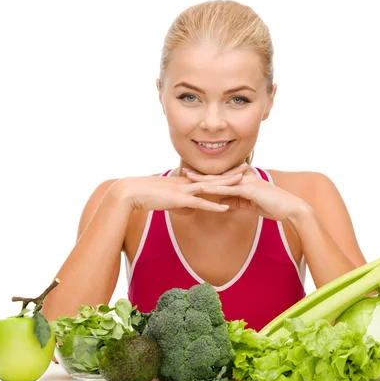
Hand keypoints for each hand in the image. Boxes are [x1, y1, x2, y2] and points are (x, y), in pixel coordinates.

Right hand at [122, 163, 247, 214]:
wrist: (132, 193)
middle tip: (247, 168)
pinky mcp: (180, 199)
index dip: (223, 174)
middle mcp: (187, 183)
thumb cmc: (147, 196)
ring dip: (227, 186)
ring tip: (243, 183)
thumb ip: (182, 205)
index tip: (236, 170)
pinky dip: (214, 206)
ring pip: (210, 187)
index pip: (208, 177)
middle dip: (231, 174)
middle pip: (214, 177)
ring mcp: (184, 190)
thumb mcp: (169, 201)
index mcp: (185, 182)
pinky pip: (200, 203)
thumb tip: (192, 211)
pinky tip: (226, 208)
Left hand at [184, 166, 310, 223]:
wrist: (289, 208)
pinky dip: (216, 189)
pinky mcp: (249, 189)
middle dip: (200, 174)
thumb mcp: (248, 204)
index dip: (206, 176)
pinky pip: (229, 189)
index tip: (191, 175)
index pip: (221, 176)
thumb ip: (234, 200)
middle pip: (218, 175)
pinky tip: (204, 189)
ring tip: (189, 178)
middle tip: (183, 172)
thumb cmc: (272, 205)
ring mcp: (246, 181)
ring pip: (221, 180)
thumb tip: (220, 202)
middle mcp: (244, 175)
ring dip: (204, 179)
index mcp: (244, 178)